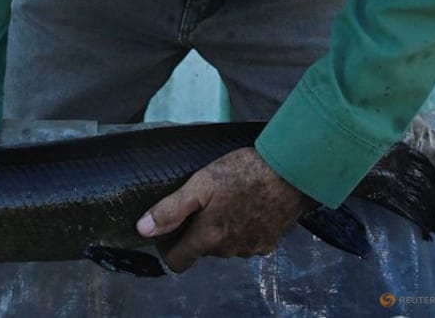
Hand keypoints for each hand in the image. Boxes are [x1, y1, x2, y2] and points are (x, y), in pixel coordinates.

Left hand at [135, 147, 315, 271]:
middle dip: (195, 233)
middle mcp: (229, 250)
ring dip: (219, 231)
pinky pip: (247, 242)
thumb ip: (171, 209)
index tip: (168, 230)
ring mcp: (251, 248)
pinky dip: (242, 229)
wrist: (292, 172)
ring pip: (224, 246)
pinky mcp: (269, 242)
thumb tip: (143, 229)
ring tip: (223, 202)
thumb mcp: (200, 184)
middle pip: (201, 251)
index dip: (167, 249)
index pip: (177, 262)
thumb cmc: (243, 173)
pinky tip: (246, 206)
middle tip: (198, 205)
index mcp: (209, 238)